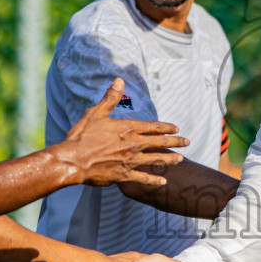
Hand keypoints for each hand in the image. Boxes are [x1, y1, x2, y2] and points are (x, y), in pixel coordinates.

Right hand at [55, 79, 189, 186]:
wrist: (73, 160)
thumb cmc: (82, 136)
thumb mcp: (96, 113)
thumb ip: (110, 98)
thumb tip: (119, 80)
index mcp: (128, 129)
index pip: (154, 127)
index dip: (167, 127)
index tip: (177, 128)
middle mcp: (133, 145)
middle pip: (160, 143)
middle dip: (175, 142)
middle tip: (187, 142)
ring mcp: (130, 161)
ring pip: (156, 160)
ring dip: (170, 159)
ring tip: (181, 160)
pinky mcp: (124, 175)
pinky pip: (143, 178)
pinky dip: (154, 180)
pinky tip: (163, 181)